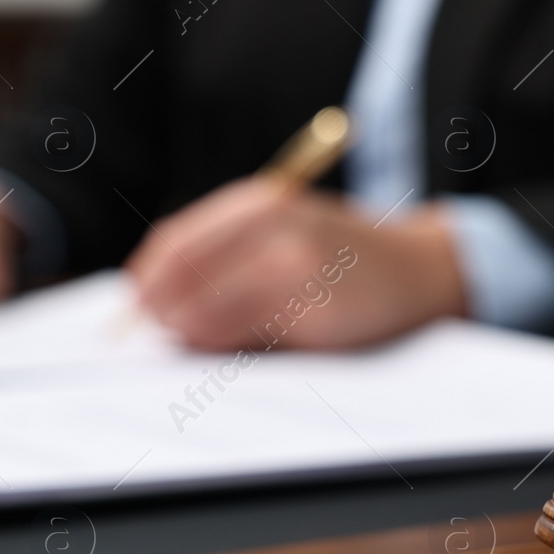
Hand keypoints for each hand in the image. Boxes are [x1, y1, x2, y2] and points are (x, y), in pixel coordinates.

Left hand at [124, 179, 465, 349]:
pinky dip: (225, 349)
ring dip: (188, 334)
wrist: (418, 268)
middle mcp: (273, 232)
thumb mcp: (286, 221)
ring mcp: (292, 274)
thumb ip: (227, 244)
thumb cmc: (341, 249)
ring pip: (207, 316)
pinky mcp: (310, 318)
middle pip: (184, 281)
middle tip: (152, 329)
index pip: (177, 244)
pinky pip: (246, 342)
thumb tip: (154, 291)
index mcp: (260, 204)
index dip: (148, 278)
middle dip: (160, 311)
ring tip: (186, 340)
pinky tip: (226, 348)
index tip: (136, 300)